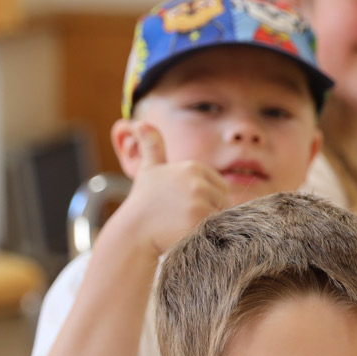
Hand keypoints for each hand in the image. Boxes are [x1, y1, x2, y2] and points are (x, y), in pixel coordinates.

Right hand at [120, 124, 229, 256]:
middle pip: (223, 200)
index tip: (186, 205)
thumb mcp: (149, 170)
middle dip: (210, 210)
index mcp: (192, 167)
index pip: (220, 186)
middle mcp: (197, 181)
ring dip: (209, 223)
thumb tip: (139, 122)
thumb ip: (152, 146)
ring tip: (184, 225)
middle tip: (184, 218)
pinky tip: (188, 233)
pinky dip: (207, 233)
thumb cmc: (144, 202)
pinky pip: (216, 229)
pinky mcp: (199, 220)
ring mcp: (199, 200)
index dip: (207, 199)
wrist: (133, 231)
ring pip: (220, 215)